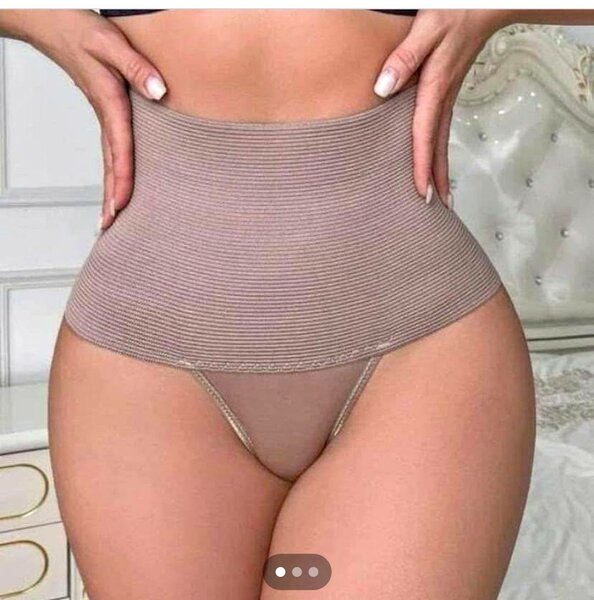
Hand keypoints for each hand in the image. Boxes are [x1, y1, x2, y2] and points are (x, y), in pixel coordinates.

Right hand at [13, 10, 167, 230]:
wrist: (53, 22)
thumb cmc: (82, 30)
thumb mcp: (111, 42)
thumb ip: (137, 66)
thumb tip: (159, 92)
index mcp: (110, 103)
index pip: (120, 149)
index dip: (122, 180)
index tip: (121, 206)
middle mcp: (106, 116)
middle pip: (110, 166)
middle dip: (111, 199)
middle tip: (110, 229)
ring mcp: (104, 117)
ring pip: (109, 162)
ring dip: (109, 192)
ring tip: (110, 221)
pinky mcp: (106, 113)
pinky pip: (111, 150)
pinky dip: (113, 173)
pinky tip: (115, 187)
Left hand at [373, 10, 511, 207]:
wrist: (484, 4)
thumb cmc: (454, 11)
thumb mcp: (427, 27)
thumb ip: (404, 57)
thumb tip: (382, 88)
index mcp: (435, 88)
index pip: (425, 136)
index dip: (421, 167)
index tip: (420, 194)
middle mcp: (444, 98)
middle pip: (439, 147)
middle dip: (437, 179)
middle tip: (436, 209)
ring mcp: (448, 97)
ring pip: (443, 141)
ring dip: (441, 170)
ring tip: (441, 196)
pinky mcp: (447, 91)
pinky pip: (443, 129)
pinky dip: (440, 151)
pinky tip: (436, 160)